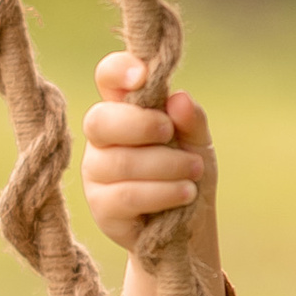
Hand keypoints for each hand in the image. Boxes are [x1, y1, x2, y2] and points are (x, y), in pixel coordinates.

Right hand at [81, 53, 217, 260]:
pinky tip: (185, 193)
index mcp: (124, 108)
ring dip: (167, 166)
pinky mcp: (101, 207)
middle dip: (142, 124)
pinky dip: (163, 192)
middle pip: (100, 119)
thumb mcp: (199, 142)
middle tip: (172, 133)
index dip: (119, 70)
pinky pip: (127, 195)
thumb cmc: (189, 173)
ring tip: (194, 172)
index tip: (143, 77)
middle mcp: (102, 137)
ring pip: (122, 161)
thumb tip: (178, 99)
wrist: (191, 225)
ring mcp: (96, 172)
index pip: (108, 77)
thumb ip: (192, 120)